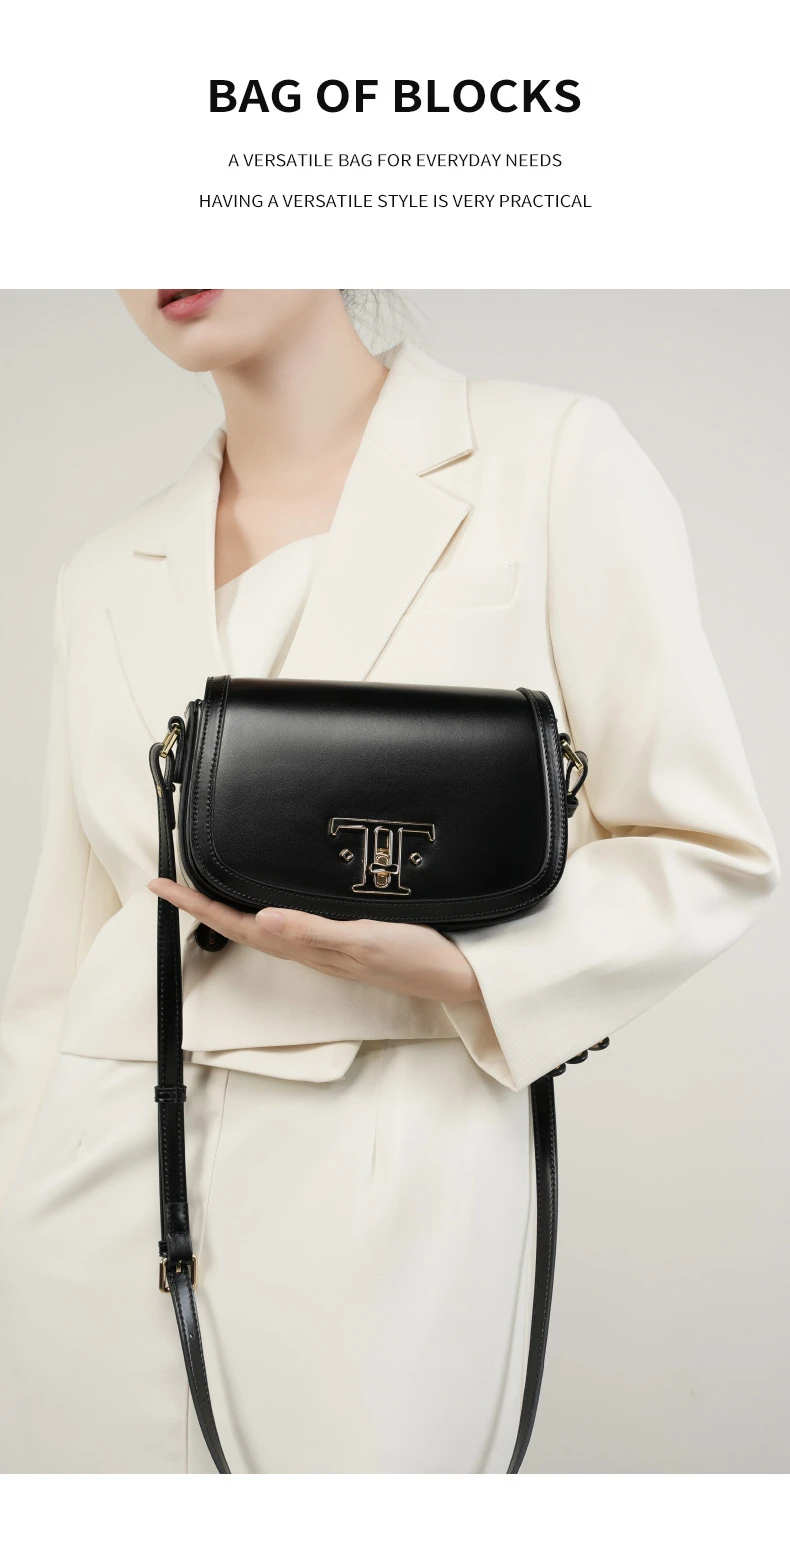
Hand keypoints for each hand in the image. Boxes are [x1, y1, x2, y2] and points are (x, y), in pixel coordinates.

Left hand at [148, 879, 482, 1005]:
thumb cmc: (415, 958)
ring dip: (229, 906)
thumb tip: (259, 920)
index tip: (161, 886)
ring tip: (206, 885)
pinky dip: (267, 906)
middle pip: (241, 923)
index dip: (197, 905)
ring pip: (262, 924)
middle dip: (203, 903)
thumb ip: (313, 931)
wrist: (458, 976)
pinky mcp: (344, 936)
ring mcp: (325, 944)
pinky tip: (271, 896)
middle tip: (169, 882)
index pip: (237, 923)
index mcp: (307, 945)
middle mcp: (309, 946)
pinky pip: (291, 922)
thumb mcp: (364, 940)